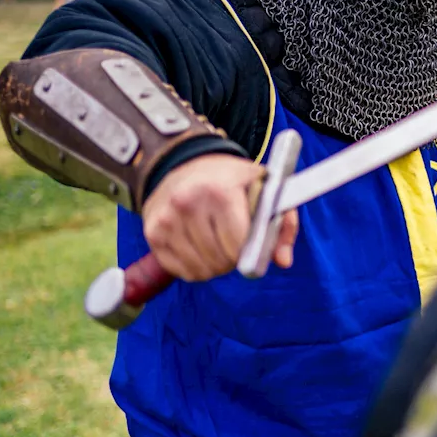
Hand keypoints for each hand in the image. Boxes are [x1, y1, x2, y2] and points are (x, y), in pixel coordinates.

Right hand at [142, 154, 297, 281]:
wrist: (184, 164)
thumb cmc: (231, 180)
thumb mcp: (264, 188)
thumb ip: (283, 222)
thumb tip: (283, 261)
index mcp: (219, 191)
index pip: (239, 243)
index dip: (251, 250)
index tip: (253, 243)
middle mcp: (187, 204)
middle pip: (221, 259)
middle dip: (234, 259)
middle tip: (236, 245)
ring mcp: (166, 220)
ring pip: (202, 269)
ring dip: (217, 266)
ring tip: (219, 246)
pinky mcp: (153, 234)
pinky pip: (183, 271)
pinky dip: (197, 268)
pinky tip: (201, 249)